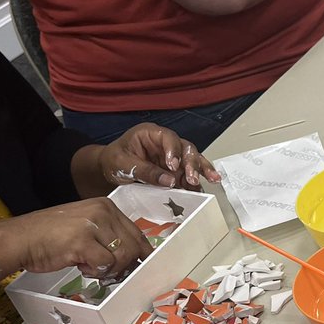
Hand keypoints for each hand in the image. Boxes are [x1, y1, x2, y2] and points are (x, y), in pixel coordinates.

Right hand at [0, 199, 151, 279]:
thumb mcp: (87, 227)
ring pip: (123, 257)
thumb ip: (110, 236)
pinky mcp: (82, 241)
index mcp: (106, 206)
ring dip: (109, 270)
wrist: (21, 238)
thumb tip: (136, 256)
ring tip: (90, 266)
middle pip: (135, 247)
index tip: (140, 267)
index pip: (138, 234)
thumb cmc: (51, 236)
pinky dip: (95, 272)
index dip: (142, 255)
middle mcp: (103, 211)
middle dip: (125, 266)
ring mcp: (93, 224)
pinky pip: (105, 265)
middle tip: (108, 271)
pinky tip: (81, 266)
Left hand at [99, 124, 218, 190]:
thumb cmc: (114, 160)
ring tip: (213, 180)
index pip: (168, 137)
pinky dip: (197, 182)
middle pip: (185, 148)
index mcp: (151, 134)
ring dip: (202, 170)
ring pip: (192, 159)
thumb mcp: (124, 164)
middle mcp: (165, 143)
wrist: (110, 170)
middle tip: (192, 178)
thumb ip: (145, 171)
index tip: (173, 166)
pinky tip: (203, 189)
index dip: (173, 150)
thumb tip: (168, 181)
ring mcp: (172, 157)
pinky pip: (189, 174)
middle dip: (192, 163)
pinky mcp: (175, 171)